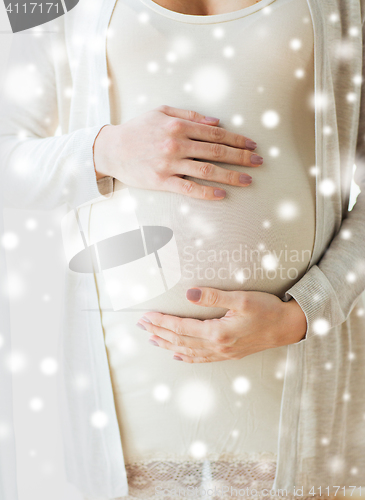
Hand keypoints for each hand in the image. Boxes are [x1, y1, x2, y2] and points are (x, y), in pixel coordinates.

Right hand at [93, 105, 262, 199]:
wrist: (112, 148)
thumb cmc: (138, 129)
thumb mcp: (161, 111)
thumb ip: (190, 114)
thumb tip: (216, 121)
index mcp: (179, 125)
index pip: (216, 133)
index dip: (238, 139)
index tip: (252, 145)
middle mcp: (177, 143)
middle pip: (217, 151)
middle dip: (242, 157)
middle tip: (259, 162)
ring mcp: (170, 163)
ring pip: (207, 170)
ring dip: (231, 176)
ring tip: (248, 180)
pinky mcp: (162, 181)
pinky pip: (189, 188)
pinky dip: (207, 192)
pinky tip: (222, 195)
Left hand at [136, 287, 306, 362]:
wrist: (288, 327)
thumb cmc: (267, 310)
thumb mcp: (242, 298)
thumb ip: (214, 296)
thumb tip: (189, 293)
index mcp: (218, 333)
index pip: (181, 327)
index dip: (162, 322)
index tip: (146, 316)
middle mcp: (217, 346)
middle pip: (180, 341)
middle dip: (158, 333)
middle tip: (140, 326)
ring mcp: (222, 353)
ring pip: (187, 351)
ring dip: (167, 345)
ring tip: (152, 339)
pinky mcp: (228, 354)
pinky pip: (201, 359)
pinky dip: (186, 356)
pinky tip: (178, 355)